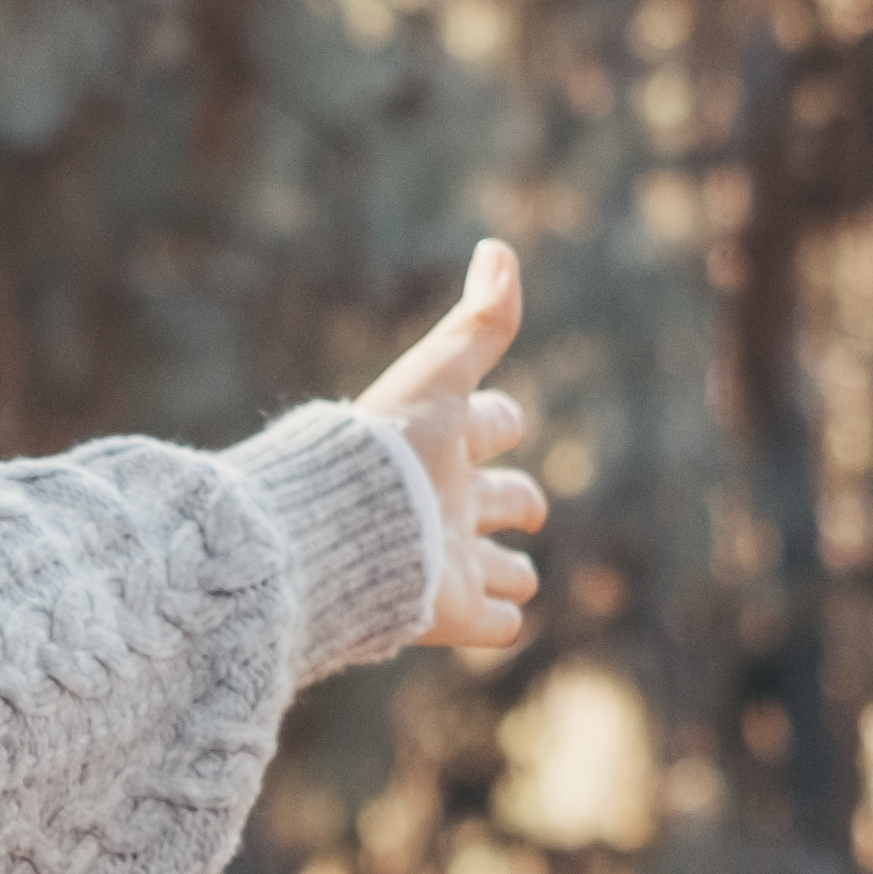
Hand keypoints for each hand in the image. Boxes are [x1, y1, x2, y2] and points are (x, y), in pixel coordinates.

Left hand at [365, 235, 547, 653]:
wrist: (345, 530)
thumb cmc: (390, 447)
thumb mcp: (439, 377)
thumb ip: (477, 322)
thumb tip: (499, 249)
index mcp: (440, 444)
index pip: (483, 426)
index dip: (496, 421)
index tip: (502, 420)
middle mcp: (444, 502)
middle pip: (494, 500)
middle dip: (515, 501)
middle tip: (526, 506)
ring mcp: (447, 560)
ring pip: (492, 567)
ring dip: (508, 570)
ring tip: (517, 574)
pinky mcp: (451, 612)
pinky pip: (489, 624)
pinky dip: (502, 621)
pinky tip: (506, 618)